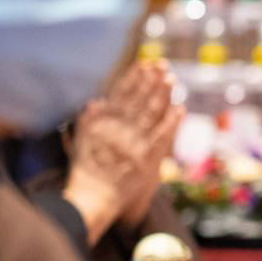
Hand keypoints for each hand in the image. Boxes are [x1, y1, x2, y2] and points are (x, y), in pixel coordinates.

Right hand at [64, 61, 183, 241]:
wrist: (94, 197)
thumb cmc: (86, 170)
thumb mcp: (81, 141)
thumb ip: (89, 121)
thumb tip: (96, 100)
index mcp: (103, 123)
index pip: (120, 94)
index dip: (133, 78)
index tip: (144, 63)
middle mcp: (118, 130)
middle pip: (138, 100)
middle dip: (151, 81)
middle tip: (163, 64)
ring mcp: (134, 143)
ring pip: (151, 113)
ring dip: (162, 95)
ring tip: (172, 79)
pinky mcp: (147, 158)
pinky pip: (162, 136)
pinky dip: (172, 122)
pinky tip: (181, 108)